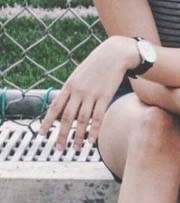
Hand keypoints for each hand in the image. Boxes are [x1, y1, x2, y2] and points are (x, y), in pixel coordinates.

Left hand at [39, 36, 134, 150]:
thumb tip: (65, 104)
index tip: (42, 134)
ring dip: (79, 136)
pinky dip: (95, 130)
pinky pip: (98, 116)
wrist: (114, 54)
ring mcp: (92, 94)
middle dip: (62, 134)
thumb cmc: (97, 64)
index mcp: (69, 85)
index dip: (47, 122)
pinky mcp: (106, 96)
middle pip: (67, 117)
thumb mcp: (79, 74)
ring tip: (76, 148)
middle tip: (58, 148)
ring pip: (82, 120)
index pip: (55, 107)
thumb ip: (72, 88)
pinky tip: (92, 140)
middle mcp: (79, 91)